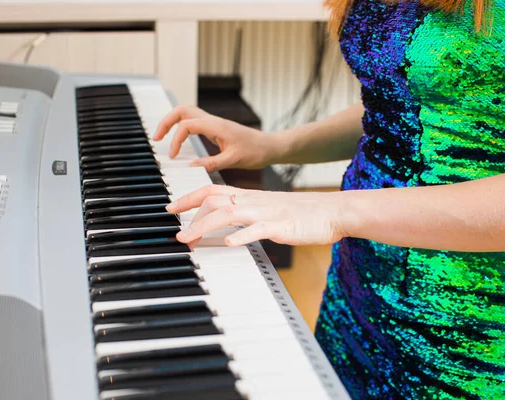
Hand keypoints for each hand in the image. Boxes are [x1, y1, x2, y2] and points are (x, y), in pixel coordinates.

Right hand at [153, 106, 279, 171]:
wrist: (270, 146)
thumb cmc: (256, 152)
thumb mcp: (233, 160)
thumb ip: (211, 163)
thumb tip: (191, 167)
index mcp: (216, 126)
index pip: (186, 125)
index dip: (176, 140)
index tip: (174, 157)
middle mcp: (213, 121)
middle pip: (182, 111)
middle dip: (166, 122)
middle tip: (157, 138)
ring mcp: (214, 123)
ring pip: (187, 113)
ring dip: (172, 122)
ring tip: (162, 137)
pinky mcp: (216, 129)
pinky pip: (194, 122)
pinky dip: (182, 127)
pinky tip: (180, 141)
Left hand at [166, 185, 348, 246]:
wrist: (333, 210)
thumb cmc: (303, 213)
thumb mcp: (270, 210)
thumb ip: (248, 215)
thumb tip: (227, 227)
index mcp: (251, 196)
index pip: (213, 191)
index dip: (189, 198)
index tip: (171, 208)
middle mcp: (255, 201)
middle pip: (214, 200)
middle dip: (190, 216)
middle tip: (177, 235)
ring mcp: (268, 213)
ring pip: (229, 213)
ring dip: (204, 226)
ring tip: (189, 239)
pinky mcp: (282, 226)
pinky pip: (259, 229)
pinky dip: (242, 235)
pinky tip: (229, 243)